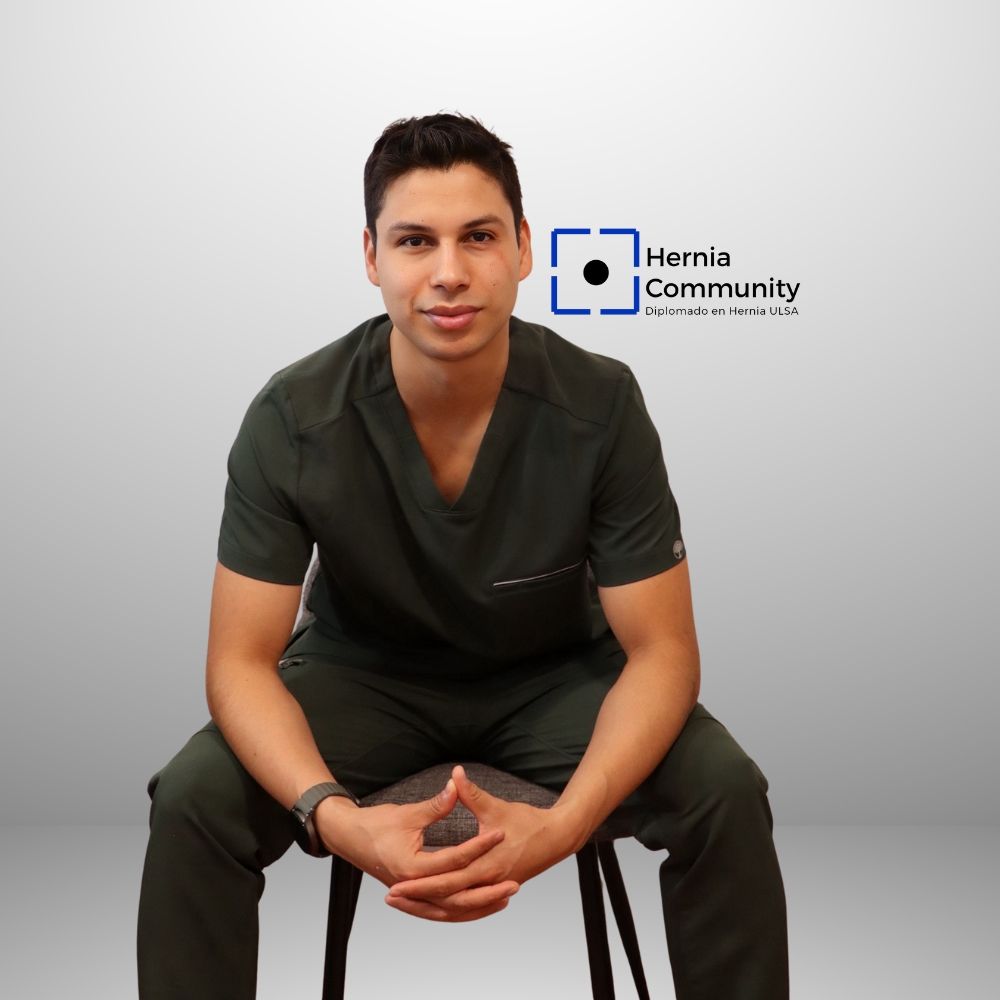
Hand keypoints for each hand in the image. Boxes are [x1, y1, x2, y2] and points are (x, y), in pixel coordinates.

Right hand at [315, 778, 515, 921]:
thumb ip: (436, 805)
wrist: (348, 837)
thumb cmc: (375, 824)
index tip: (500, 834)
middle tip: (515, 885)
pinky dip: (461, 909)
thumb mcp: (408, 813)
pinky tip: (478, 904)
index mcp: (411, 867)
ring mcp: (412, 894)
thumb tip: (457, 784)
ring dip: (477, 906)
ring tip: (504, 899)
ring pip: (450, 910)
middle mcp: (412, 886)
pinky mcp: (413, 895)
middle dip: (487, 892)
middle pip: (456, 897)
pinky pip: (441, 909)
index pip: (453, 860)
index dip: (478, 846)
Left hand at [385, 764, 576, 921]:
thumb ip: (471, 793)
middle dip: (417, 900)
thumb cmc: (528, 821)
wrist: (557, 837)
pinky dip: (449, 907)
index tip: (396, 884)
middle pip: (446, 900)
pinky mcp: (494, 890)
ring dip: (430, 906)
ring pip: (456, 908)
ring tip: (404, 903)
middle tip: (391, 897)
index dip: (419, 885)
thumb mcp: (495, 807)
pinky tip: (433, 904)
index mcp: (487, 865)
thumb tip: (455, 774)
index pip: (446, 881)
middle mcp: (488, 882)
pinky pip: (467, 905)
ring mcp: (492, 889)